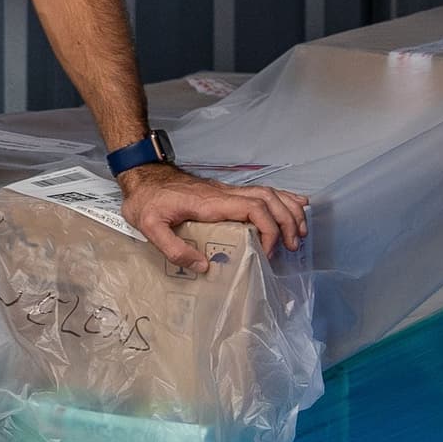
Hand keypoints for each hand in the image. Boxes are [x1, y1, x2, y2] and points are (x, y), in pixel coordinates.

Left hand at [119, 163, 309, 275]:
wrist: (142, 175)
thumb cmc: (146, 200)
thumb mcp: (150, 226)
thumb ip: (173, 248)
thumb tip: (204, 266)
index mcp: (210, 202)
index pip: (252, 208)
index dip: (268, 229)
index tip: (268, 251)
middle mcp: (224, 193)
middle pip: (268, 199)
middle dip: (287, 221)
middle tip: (293, 246)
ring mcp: (226, 190)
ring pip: (268, 192)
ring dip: (288, 210)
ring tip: (300, 232)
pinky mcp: (225, 192)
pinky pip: (260, 191)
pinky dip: (281, 197)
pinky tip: (295, 205)